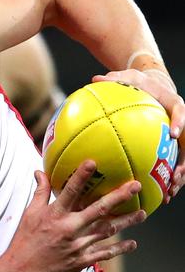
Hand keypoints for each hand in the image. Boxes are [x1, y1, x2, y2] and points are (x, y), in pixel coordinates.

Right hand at [7, 160, 144, 271]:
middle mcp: (69, 229)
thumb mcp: (29, 213)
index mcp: (54, 215)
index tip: (92, 163)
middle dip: (118, 197)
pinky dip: (119, 248)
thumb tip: (40, 172)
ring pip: (107, 231)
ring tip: (141, 213)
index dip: (81, 176)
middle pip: (98, 210)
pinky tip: (132, 243)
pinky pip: (104, 253)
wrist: (22, 271)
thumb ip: (40, 192)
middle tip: (135, 186)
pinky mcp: (81, 261)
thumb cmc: (25, 240)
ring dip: (126, 221)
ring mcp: (77, 246)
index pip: (70, 192)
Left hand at [92, 69, 184, 199]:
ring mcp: (178, 134)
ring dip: (178, 176)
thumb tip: (94, 79)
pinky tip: (157, 195)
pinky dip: (165, 177)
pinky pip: (170, 162)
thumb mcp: (127, 76)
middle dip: (184, 161)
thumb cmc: (138, 81)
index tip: (173, 134)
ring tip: (169, 193)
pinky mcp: (170, 145)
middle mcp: (180, 120)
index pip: (180, 110)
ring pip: (183, 157)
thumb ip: (114, 79)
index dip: (180, 122)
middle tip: (175, 176)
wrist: (152, 83)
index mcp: (173, 102)